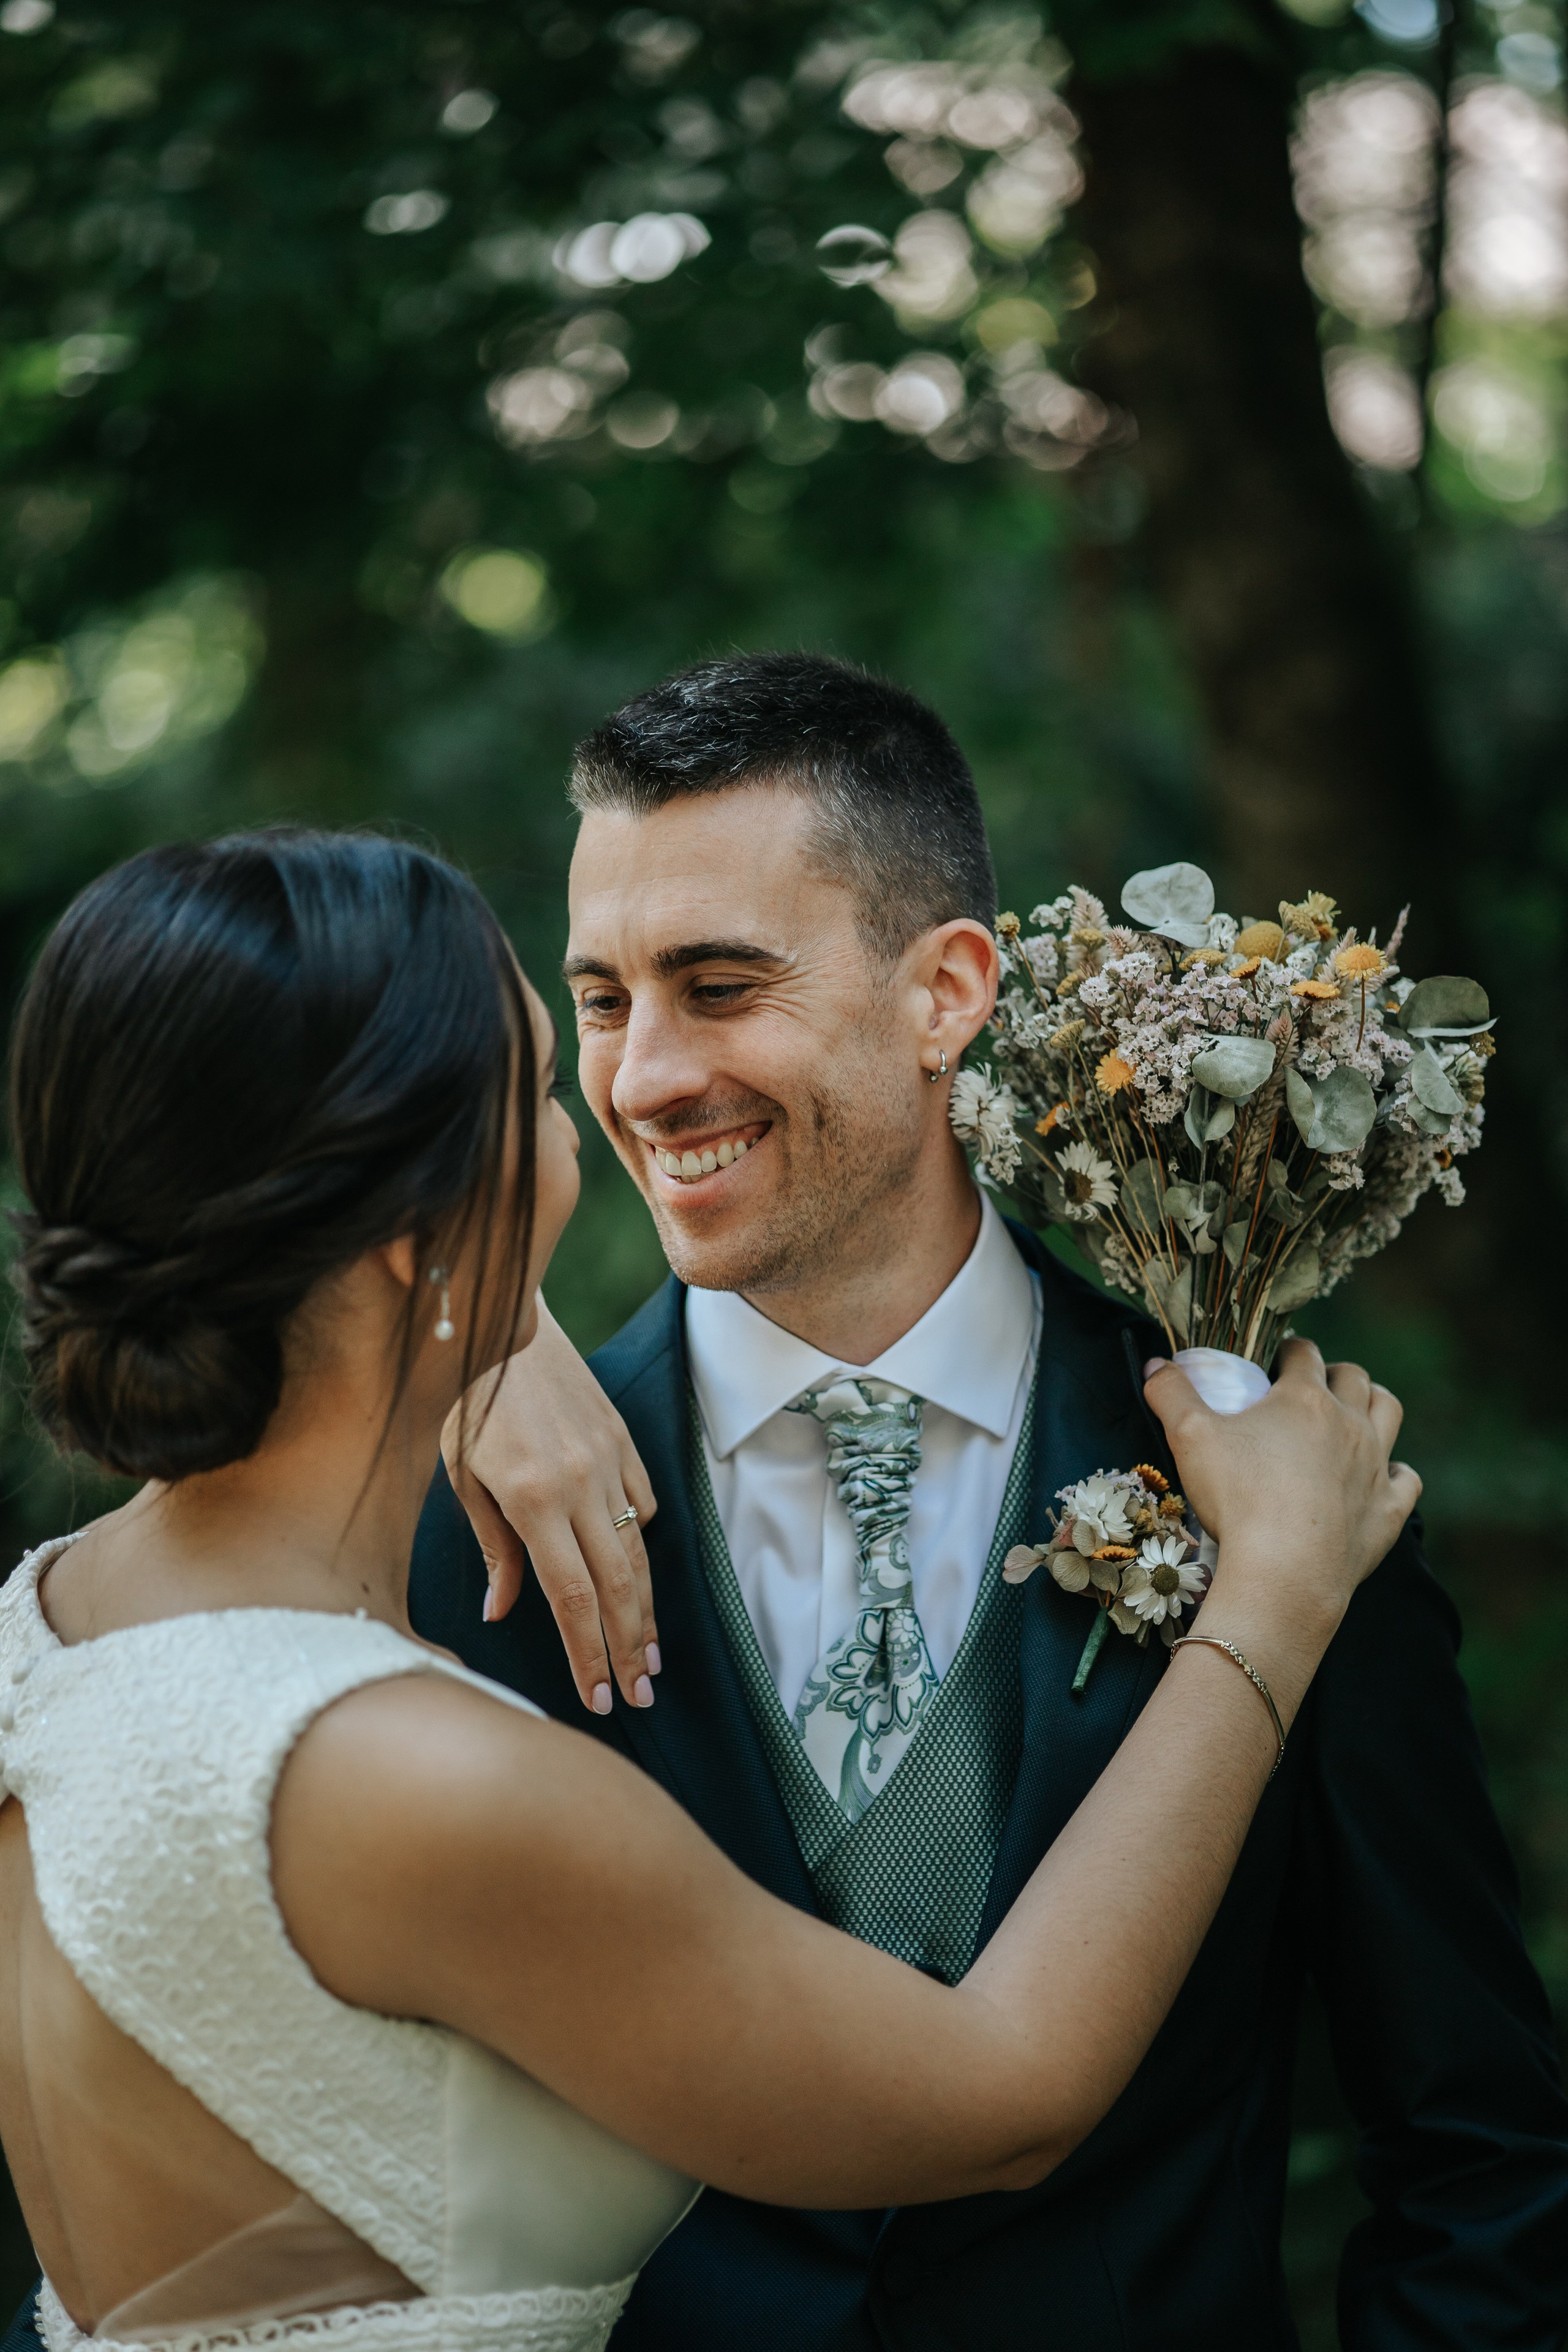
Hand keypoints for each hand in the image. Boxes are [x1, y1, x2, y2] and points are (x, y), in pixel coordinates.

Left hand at [442, 1298, 659, 1714]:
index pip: (571, 1598)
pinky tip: (635, 1578)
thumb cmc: (468, 1403)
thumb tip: (502, 1613)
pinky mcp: (624, 1442)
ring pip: (639, 1553)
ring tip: (651, 1659)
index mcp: (531, 1499)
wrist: (506, 1323)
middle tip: (640, 1697)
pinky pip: (642, 1505)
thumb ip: (491, 1547)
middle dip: (629, 1650)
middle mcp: (579, 1485)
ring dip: (646, 1612)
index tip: (598, 1697)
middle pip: (617, 1587)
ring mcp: (609, 1461)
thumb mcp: (461, 1475)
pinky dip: (641, 1545)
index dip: (588, 1655)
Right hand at [1142, 1338, 1419, 1717]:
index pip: (1304, 1353)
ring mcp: (1374, 1465)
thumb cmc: (1236, 1499)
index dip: (1289, 1351)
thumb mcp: (1188, 1438)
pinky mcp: (1388, 1508)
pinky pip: (1405, 1478)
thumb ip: (1170, 1393)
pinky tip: (1379, 1478)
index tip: (1275, 1360)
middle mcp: (1349, 1423)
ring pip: (1389, 1412)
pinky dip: (1395, 1472)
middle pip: (1353, 1377)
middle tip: (1311, 1387)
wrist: (1284, 1573)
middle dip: (1333, 1373)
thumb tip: (1157, 1364)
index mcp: (1304, 1399)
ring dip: (1374, 1403)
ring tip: (1354, 1411)